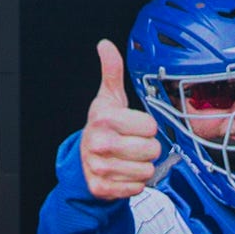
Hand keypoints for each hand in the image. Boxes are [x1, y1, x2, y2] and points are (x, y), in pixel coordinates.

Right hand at [78, 39, 162, 199]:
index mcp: (104, 119)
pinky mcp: (102, 188)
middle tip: (131, 145)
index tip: (132, 127)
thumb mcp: (108, 99)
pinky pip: (137, 187)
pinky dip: (133, 183)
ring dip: (141, 167)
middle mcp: (100, 143)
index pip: (151, 127)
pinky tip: (122, 173)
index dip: (145, 128)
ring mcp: (100, 167)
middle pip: (152, 150)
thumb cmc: (102, 127)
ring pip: (146, 171)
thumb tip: (105, 45)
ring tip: (126, 159)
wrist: (82, 159)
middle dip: (146, 149)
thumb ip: (111, 72)